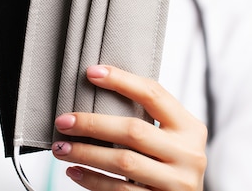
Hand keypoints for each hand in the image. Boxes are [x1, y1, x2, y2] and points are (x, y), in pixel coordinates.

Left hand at [51, 65, 207, 190]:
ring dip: (86, 153)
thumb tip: (98, 92)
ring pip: (124, 162)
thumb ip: (149, 120)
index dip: (121, 80)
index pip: (153, 94)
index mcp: (190, 128)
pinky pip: (120, 190)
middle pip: (133, 130)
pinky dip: (93, 180)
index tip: (91, 73)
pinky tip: (75, 171)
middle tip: (63, 121)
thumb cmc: (171, 164)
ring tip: (61, 148)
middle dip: (92, 124)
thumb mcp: (172, 138)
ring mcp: (177, 182)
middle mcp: (189, 154)